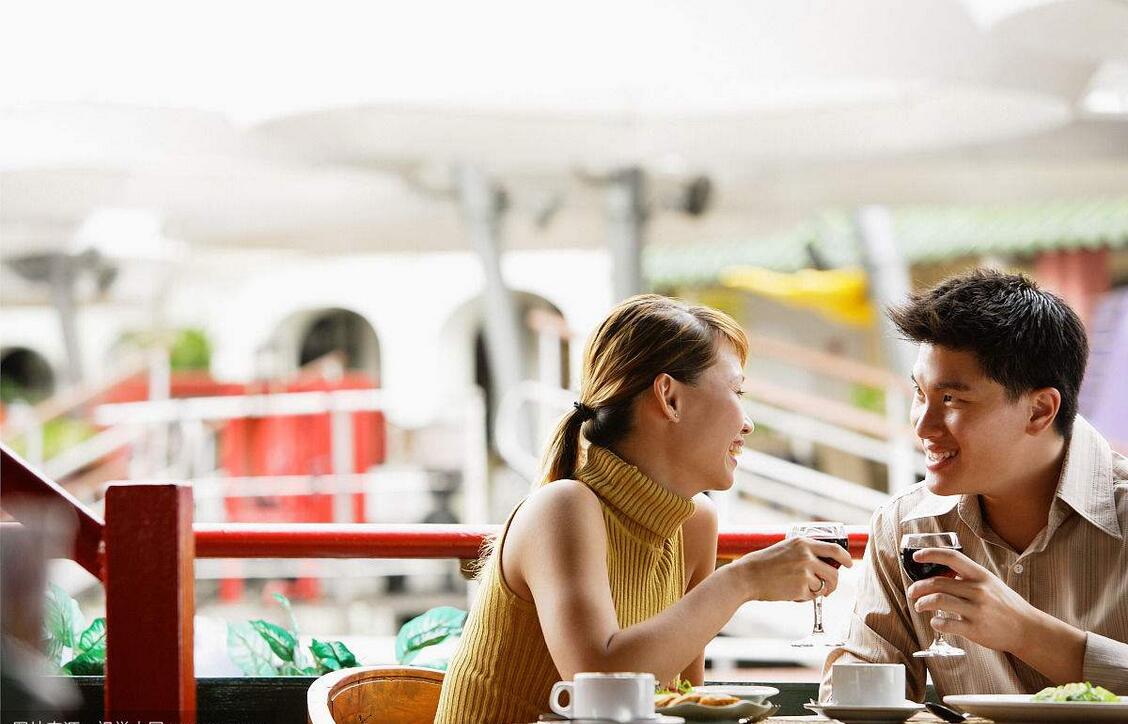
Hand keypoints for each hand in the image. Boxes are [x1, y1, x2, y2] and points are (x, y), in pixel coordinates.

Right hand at [731, 536, 851, 601]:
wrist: (747, 576)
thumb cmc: (764, 564)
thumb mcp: (786, 549)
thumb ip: (805, 553)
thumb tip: (826, 566)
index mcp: (803, 543)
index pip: (834, 549)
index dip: (845, 558)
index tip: (849, 564)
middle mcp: (806, 555)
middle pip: (834, 573)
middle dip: (833, 584)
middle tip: (827, 588)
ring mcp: (805, 571)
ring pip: (825, 586)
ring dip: (819, 591)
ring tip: (804, 591)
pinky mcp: (801, 587)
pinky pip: (812, 596)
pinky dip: (805, 597)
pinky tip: (791, 593)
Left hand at [907, 548, 1039, 653]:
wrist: (1028, 629)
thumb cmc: (1006, 605)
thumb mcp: (990, 583)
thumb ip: (968, 578)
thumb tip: (940, 573)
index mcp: (981, 575)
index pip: (952, 557)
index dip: (931, 553)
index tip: (917, 556)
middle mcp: (978, 590)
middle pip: (938, 582)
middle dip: (918, 587)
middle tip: (912, 592)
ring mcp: (977, 610)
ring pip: (938, 600)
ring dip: (922, 603)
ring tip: (919, 606)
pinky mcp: (975, 629)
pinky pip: (947, 624)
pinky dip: (936, 623)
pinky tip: (935, 622)